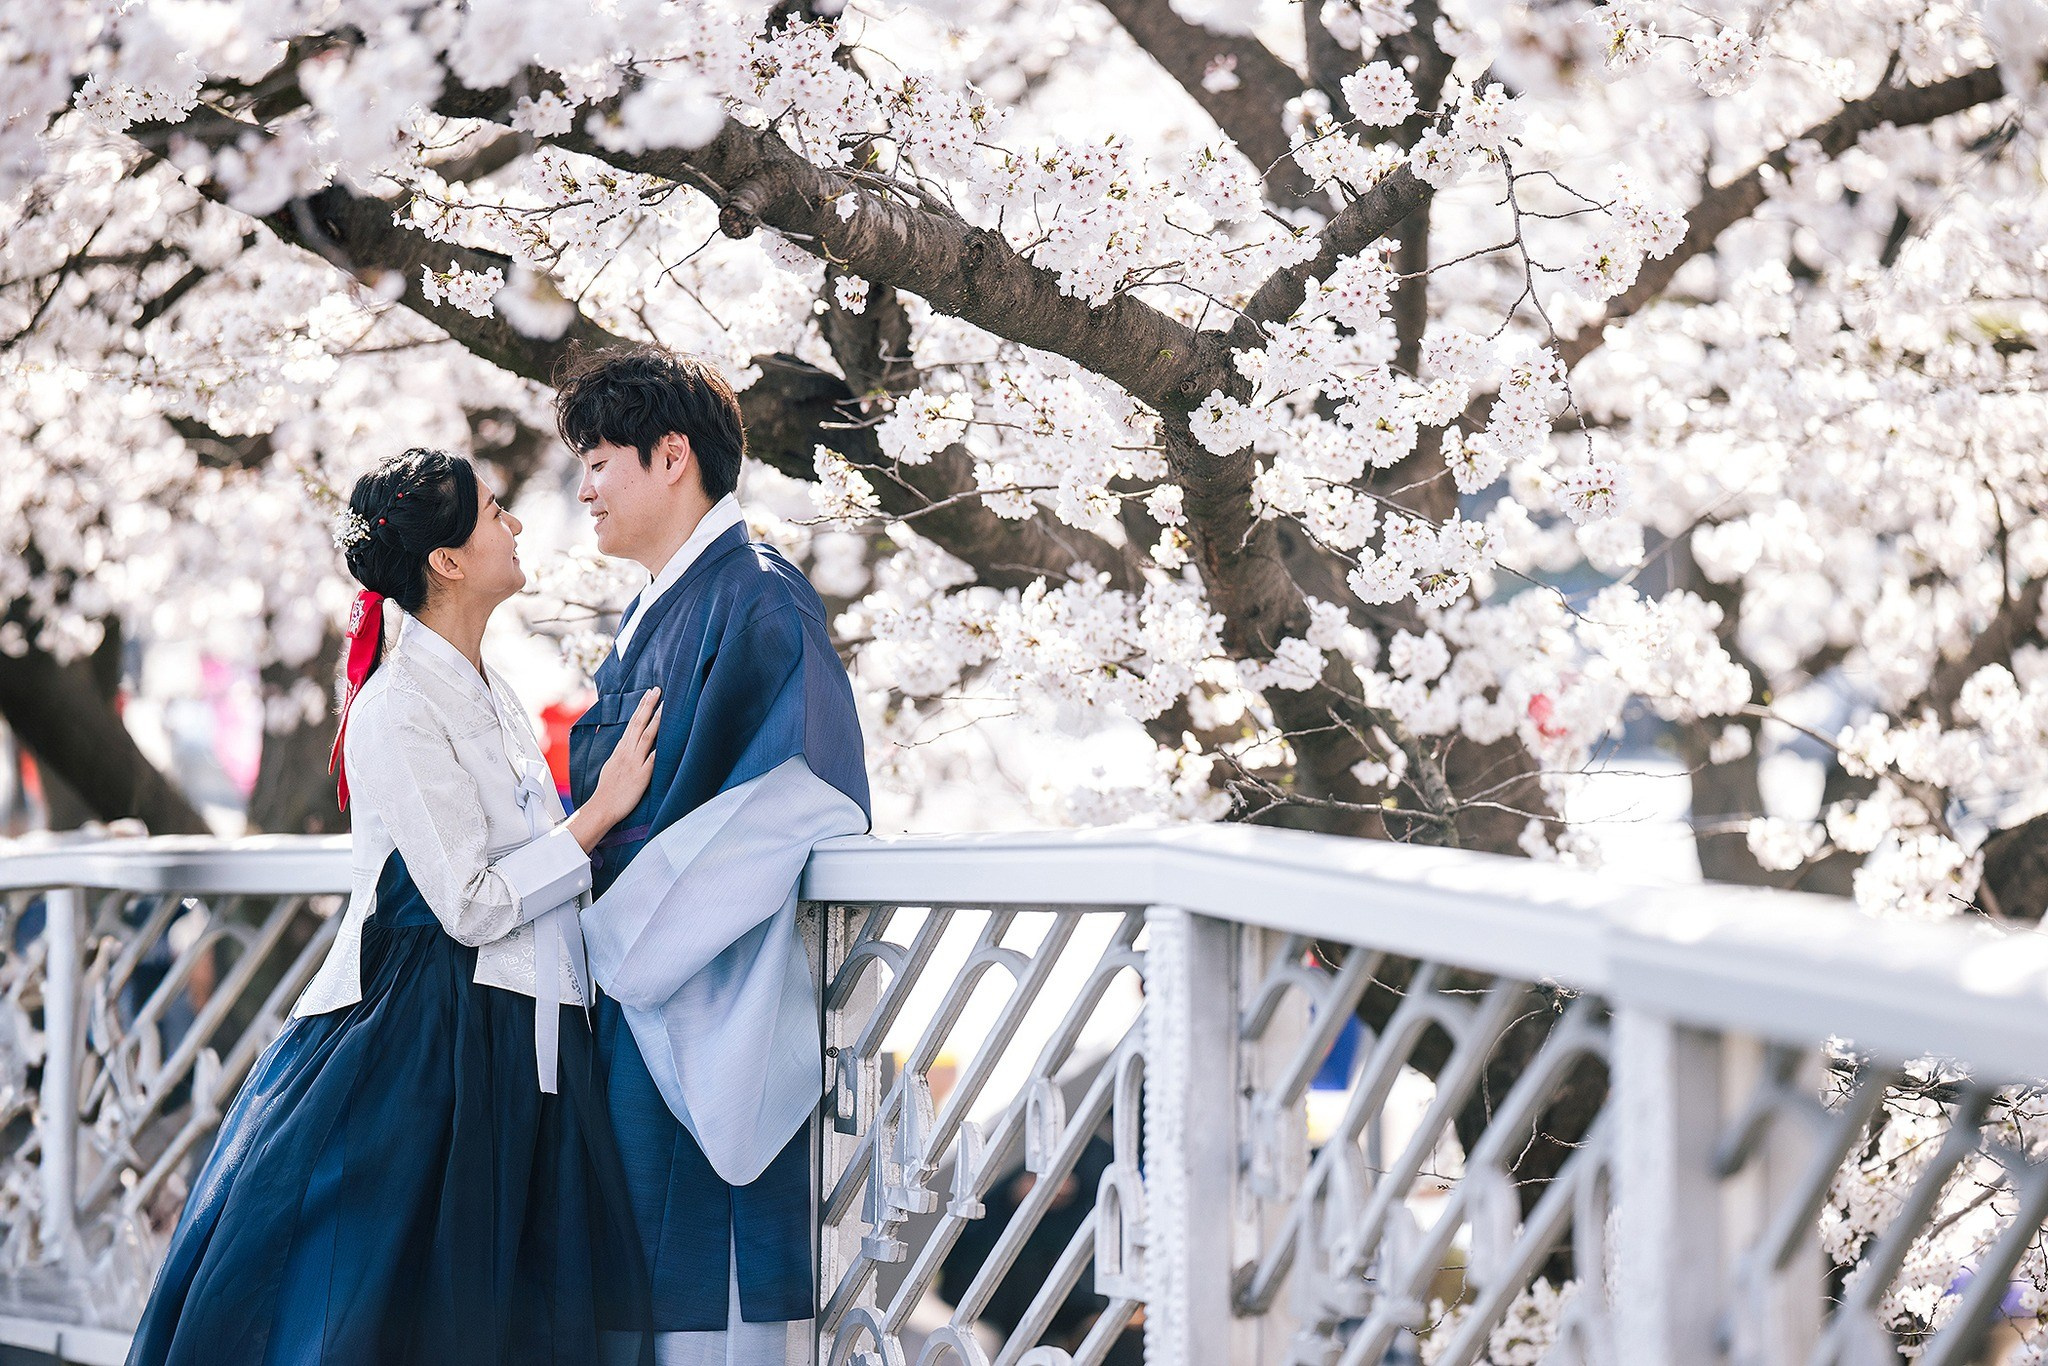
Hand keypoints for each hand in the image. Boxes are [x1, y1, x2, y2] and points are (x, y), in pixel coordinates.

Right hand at [566, 689, 660, 851]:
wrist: (602, 807)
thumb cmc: (608, 788)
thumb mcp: (612, 764)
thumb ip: (622, 752)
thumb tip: (629, 741)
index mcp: (621, 749)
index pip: (633, 723)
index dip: (642, 707)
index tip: (649, 693)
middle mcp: (627, 752)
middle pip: (639, 724)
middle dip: (648, 706)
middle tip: (657, 689)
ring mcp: (634, 763)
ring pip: (646, 737)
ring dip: (656, 720)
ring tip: (665, 706)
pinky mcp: (641, 777)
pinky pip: (651, 761)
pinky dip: (658, 750)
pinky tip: (666, 739)